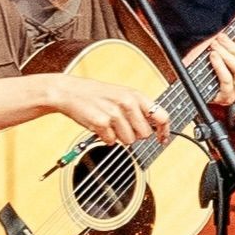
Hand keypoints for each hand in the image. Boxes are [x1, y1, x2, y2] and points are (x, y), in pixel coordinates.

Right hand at [46, 73, 169, 146]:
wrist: (70, 92)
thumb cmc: (96, 94)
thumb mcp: (122, 94)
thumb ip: (139, 108)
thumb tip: (155, 126)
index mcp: (135, 95)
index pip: (161, 115)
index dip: (164, 130)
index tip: (162, 139)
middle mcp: (127, 102)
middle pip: (145, 134)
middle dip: (135, 134)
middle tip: (123, 126)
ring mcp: (114, 113)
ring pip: (129, 141)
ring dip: (119, 137)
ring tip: (109, 124)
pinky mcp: (101, 123)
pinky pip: (111, 142)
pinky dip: (105, 138)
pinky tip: (99, 126)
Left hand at [186, 31, 234, 105]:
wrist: (185, 77)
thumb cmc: (203, 58)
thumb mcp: (220, 42)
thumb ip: (234, 27)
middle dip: (234, 47)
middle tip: (220, 38)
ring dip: (226, 53)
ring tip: (214, 46)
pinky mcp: (225, 97)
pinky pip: (228, 80)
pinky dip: (220, 66)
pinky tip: (212, 56)